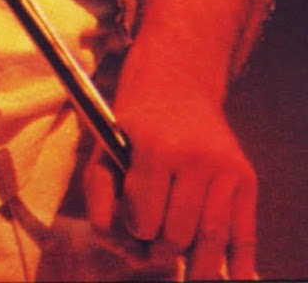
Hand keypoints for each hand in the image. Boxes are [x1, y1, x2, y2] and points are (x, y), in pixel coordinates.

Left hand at [85, 43, 258, 279]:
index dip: (135, 231)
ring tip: (184, 272)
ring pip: (211, 238)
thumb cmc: (133, 123)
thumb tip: (121, 248)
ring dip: (195, 265)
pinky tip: (228, 278)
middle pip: (178, 233)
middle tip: (154, 253)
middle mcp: (195, 158)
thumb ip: (100, 199)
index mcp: (155, 148)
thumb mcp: (104, 149)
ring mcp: (225, 168)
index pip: (144, 217)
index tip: (133, 227)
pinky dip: (237, 263)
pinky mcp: (246, 178)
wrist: (176, 82)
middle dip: (162, 252)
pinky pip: (244, 232)